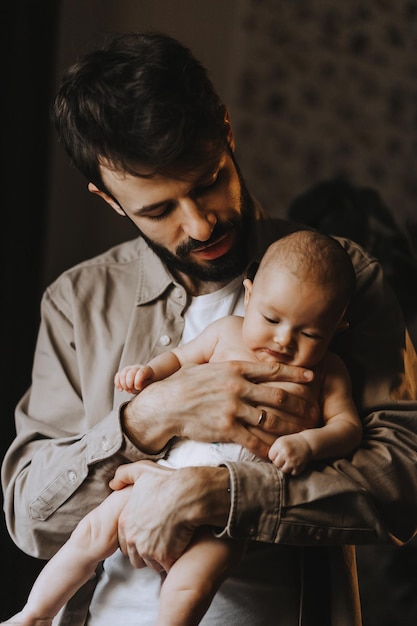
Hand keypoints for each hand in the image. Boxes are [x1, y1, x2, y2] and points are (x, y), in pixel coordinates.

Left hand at [111, 461, 229, 571]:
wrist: (187, 494)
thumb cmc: (166, 482)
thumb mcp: (141, 471)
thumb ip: (123, 475)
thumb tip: (113, 483)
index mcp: (125, 521)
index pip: (124, 541)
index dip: (137, 539)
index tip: (149, 533)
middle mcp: (132, 538)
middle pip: (136, 556)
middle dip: (147, 552)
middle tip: (161, 541)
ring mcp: (148, 550)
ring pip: (151, 563)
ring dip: (160, 558)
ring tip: (172, 545)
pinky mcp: (164, 557)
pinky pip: (166, 567)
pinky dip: (173, 561)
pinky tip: (180, 549)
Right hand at [115, 364, 153, 392]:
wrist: (147, 380)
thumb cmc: (149, 384)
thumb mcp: (150, 385)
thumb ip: (144, 385)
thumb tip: (136, 387)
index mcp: (147, 369)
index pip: (141, 372)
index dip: (138, 381)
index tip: (138, 388)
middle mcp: (138, 367)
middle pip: (131, 372)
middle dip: (129, 383)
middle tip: (131, 390)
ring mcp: (130, 368)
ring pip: (123, 373)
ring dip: (123, 384)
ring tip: (128, 390)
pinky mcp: (123, 372)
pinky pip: (118, 375)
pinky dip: (117, 383)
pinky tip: (121, 390)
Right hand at [122, 360, 318, 457]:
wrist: (164, 405)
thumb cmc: (185, 385)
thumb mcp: (208, 367)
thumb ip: (230, 368)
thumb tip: (248, 366)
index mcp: (234, 368)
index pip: (271, 370)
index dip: (295, 373)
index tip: (313, 376)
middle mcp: (236, 387)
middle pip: (278, 396)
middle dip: (300, 404)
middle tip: (315, 409)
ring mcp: (232, 408)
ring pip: (270, 420)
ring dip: (291, 427)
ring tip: (305, 432)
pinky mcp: (225, 428)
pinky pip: (254, 440)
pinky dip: (269, 447)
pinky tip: (279, 452)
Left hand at [268, 433, 312, 474]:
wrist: (308, 443)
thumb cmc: (292, 442)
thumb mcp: (281, 441)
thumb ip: (274, 449)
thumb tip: (266, 462)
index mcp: (280, 445)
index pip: (271, 456)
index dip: (274, 456)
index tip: (279, 454)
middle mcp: (286, 452)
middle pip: (276, 464)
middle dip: (280, 462)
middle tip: (285, 458)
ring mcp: (292, 460)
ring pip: (284, 470)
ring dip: (286, 467)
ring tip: (289, 461)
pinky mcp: (299, 466)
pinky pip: (292, 473)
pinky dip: (293, 470)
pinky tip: (295, 464)